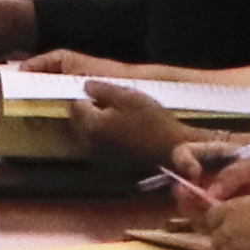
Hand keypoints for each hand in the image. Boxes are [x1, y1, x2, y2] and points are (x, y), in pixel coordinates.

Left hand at [63, 76, 178, 160]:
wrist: (173, 150)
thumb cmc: (153, 123)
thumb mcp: (128, 96)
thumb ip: (102, 89)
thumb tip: (86, 85)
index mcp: (92, 126)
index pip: (76, 104)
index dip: (88, 95)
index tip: (102, 92)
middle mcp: (90, 144)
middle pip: (80, 120)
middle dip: (91, 110)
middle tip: (114, 104)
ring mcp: (99, 156)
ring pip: (89, 133)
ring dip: (99, 123)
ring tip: (123, 118)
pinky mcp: (110, 164)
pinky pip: (100, 145)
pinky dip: (108, 137)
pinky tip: (126, 133)